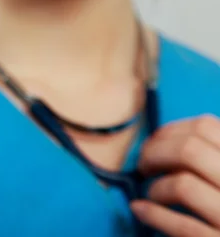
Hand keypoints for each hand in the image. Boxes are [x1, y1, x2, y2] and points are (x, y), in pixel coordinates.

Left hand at [131, 115, 219, 235]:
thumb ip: (210, 155)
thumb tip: (165, 138)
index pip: (205, 126)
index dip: (170, 131)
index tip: (154, 142)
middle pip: (188, 150)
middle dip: (154, 153)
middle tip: (144, 166)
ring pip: (183, 184)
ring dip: (156, 187)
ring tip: (152, 194)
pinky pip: (183, 225)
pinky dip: (154, 214)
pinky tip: (141, 209)